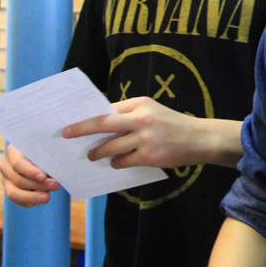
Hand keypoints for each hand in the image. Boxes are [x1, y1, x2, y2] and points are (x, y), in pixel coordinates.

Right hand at [0, 143, 58, 206]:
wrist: (41, 160)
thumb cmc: (45, 153)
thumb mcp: (45, 153)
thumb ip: (45, 160)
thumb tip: (51, 170)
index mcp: (13, 151)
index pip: (17, 163)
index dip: (30, 171)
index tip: (43, 177)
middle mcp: (6, 165)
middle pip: (18, 179)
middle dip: (38, 185)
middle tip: (55, 185)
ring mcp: (6, 179)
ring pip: (13, 193)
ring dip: (33, 196)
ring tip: (48, 197)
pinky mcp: (9, 189)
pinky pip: (17, 200)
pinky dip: (29, 201)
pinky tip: (41, 200)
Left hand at [63, 96, 204, 169]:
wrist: (200, 139)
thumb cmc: (173, 124)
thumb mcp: (152, 110)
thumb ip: (129, 113)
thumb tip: (100, 119)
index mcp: (140, 103)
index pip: (107, 109)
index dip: (88, 116)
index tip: (72, 121)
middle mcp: (141, 118)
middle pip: (102, 123)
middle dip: (81, 130)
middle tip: (66, 134)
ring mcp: (144, 138)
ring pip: (109, 146)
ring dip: (97, 152)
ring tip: (92, 155)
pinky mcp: (149, 156)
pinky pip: (122, 161)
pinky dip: (116, 163)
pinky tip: (116, 163)